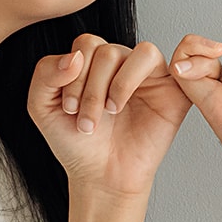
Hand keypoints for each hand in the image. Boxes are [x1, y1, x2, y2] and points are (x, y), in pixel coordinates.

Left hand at [28, 33, 221, 195]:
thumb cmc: (76, 143)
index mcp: (94, 63)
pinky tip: (132, 99)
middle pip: (110, 51)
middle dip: (93, 89)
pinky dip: (165, 66)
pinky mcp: (174, 91)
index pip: (87, 44)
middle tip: (88, 122)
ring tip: (111, 112)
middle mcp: (122, 64)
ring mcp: (149, 76)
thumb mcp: (41, 107)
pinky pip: (179, 61)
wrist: (100, 177)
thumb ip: (45, 74)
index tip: (69, 108)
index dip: (74, 73)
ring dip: (120, 84)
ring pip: (142, 52)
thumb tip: (73, 56)